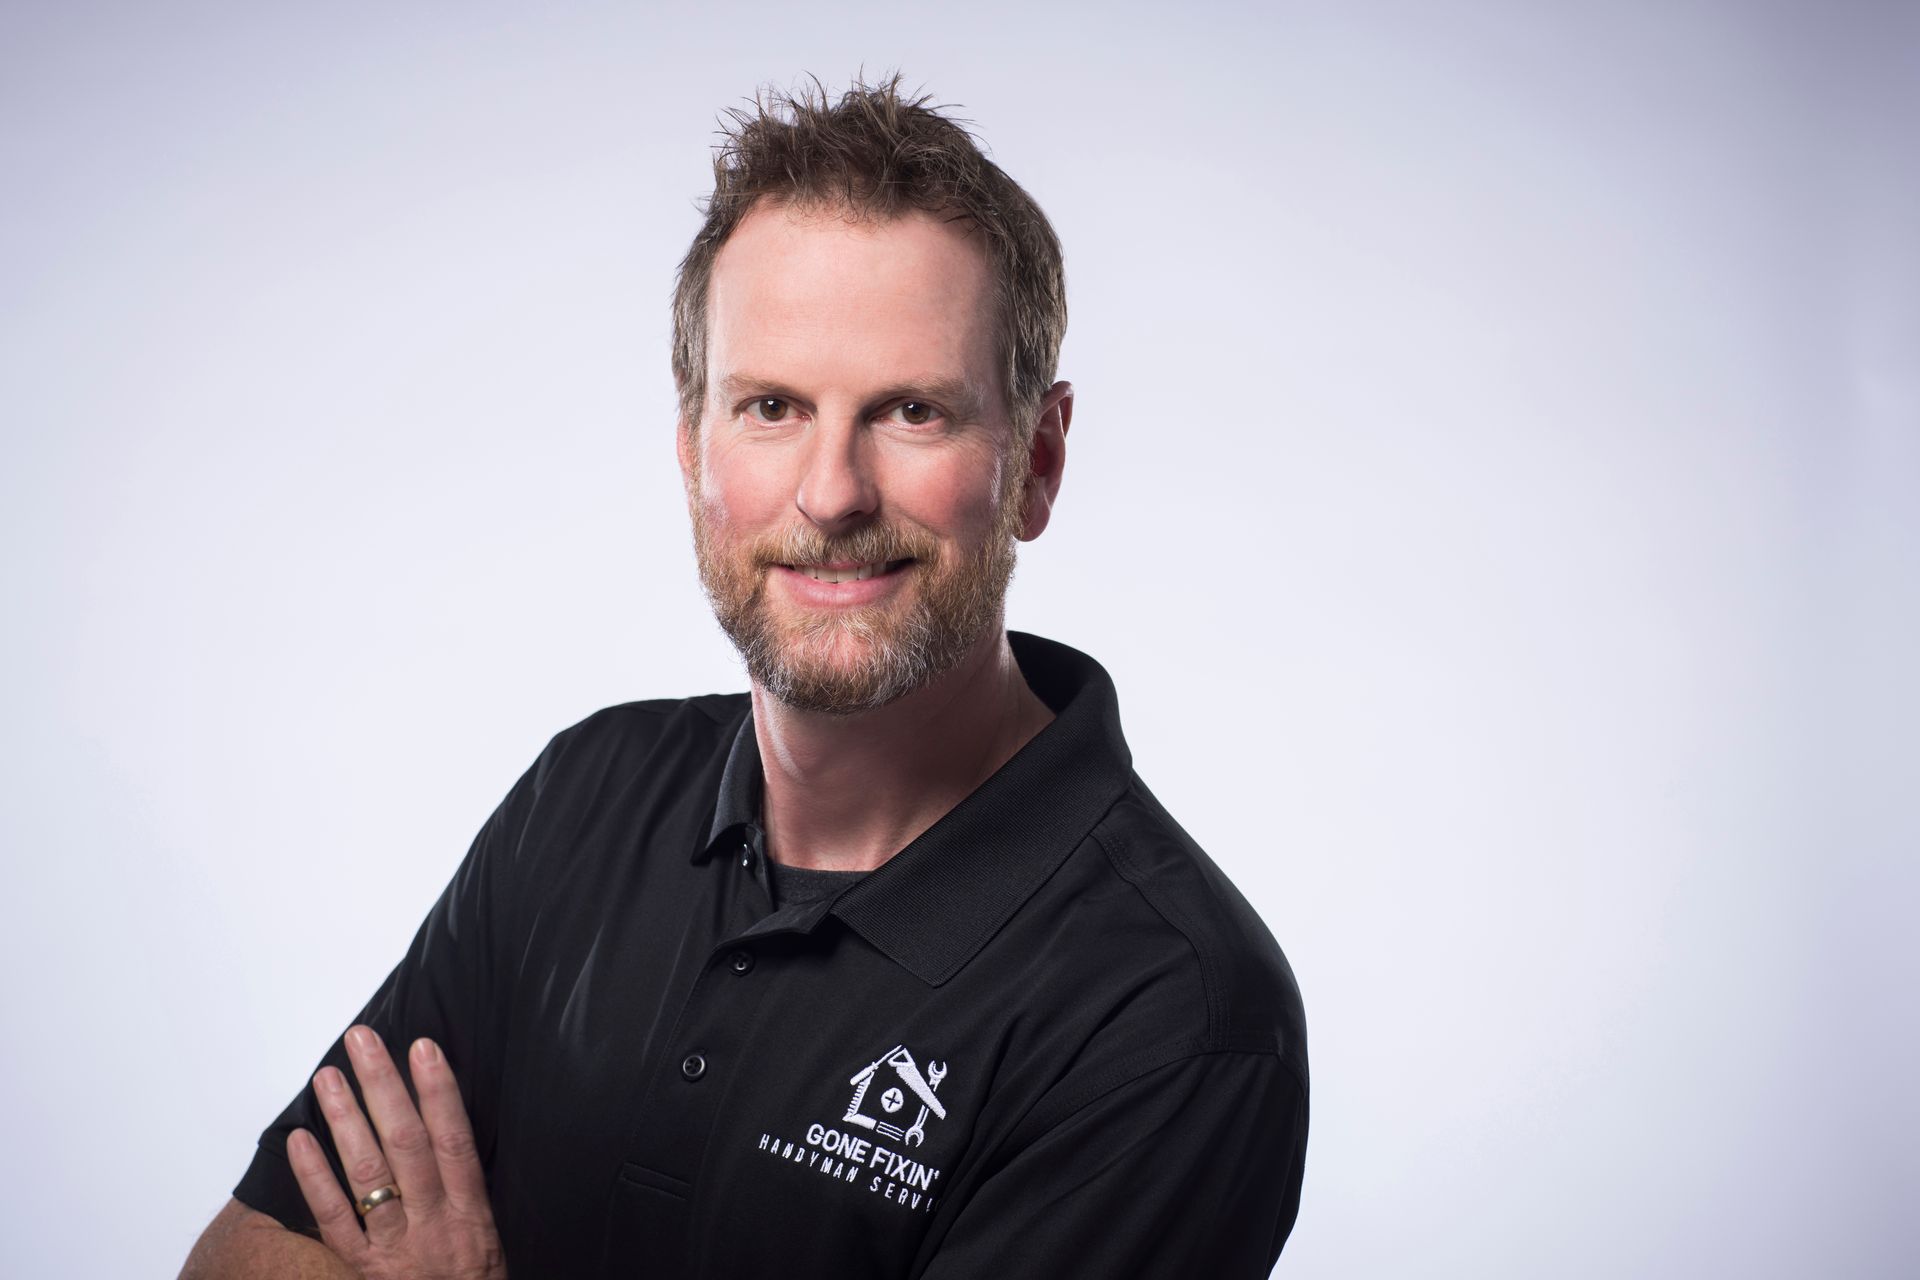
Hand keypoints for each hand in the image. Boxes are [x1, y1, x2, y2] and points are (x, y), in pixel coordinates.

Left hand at [287, 1025, 507, 1279]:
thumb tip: (446, 1130)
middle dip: (384, 1088)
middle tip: (363, 1042)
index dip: (439, 1092)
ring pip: (368, 1175)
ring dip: (346, 1121)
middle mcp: (432, 1224)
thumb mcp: (486, 1236)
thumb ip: (464, 1191)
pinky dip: (314, 1179)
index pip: (454, 1140)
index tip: (423, 1048)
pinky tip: (301, 1140)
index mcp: (470, 1214)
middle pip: (407, 1145)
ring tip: (328, 1076)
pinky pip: (333, 1221)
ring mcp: (394, 1246)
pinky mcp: (361, 1269)